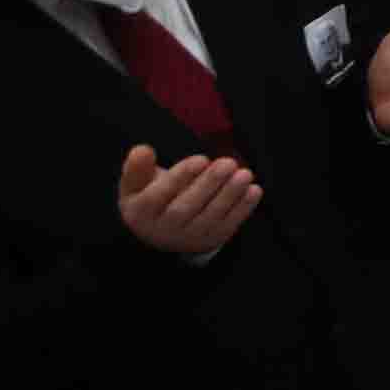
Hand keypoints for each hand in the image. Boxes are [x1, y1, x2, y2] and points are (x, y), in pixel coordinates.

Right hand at [116, 145, 260, 255]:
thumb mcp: (136, 183)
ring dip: (230, 195)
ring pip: (210, 216)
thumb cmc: (150, 196)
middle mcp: (163, 229)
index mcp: (140, 212)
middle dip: (210, 184)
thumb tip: (142, 150)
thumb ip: (137, 167)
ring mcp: (188, 237)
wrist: (161, 231)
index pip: (158, 196)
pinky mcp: (210, 240)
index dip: (180, 177)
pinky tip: (254, 190)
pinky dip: (243, 208)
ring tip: (244, 174)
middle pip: (186, 207)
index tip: (201, 159)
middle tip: (228, 163)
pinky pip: (228, 225)